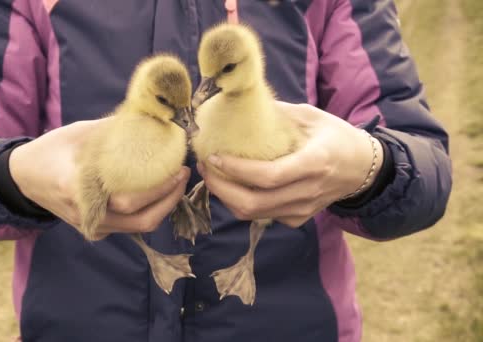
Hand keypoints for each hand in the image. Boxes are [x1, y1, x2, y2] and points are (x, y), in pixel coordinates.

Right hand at [9, 119, 189, 239]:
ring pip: (137, 226)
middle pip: (139, 218)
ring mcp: (91, 225)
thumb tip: (152, 117)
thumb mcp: (79, 132)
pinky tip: (157, 193)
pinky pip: (128, 226)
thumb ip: (115, 129)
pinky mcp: (94, 229)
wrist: (24, 177)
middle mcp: (87, 213)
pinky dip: (147, 211)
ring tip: (176, 182)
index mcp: (79, 188)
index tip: (178, 167)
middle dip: (168, 198)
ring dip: (162, 206)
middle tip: (183, 173)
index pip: (129, 197)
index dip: (159, 187)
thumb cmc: (50, 150)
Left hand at [197, 101, 382, 227]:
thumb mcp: (312, 116)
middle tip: (204, 167)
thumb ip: (278, 112)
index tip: (213, 156)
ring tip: (211, 175)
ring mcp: (302, 210)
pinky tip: (232, 185)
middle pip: (254, 203)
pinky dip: (241, 203)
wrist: (362, 169)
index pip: (269, 176)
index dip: (236, 170)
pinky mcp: (297, 219)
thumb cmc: (336, 137)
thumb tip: (240, 101)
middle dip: (221, 188)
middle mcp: (307, 192)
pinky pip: (262, 216)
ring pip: (253, 214)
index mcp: (314, 163)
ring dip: (226, 197)